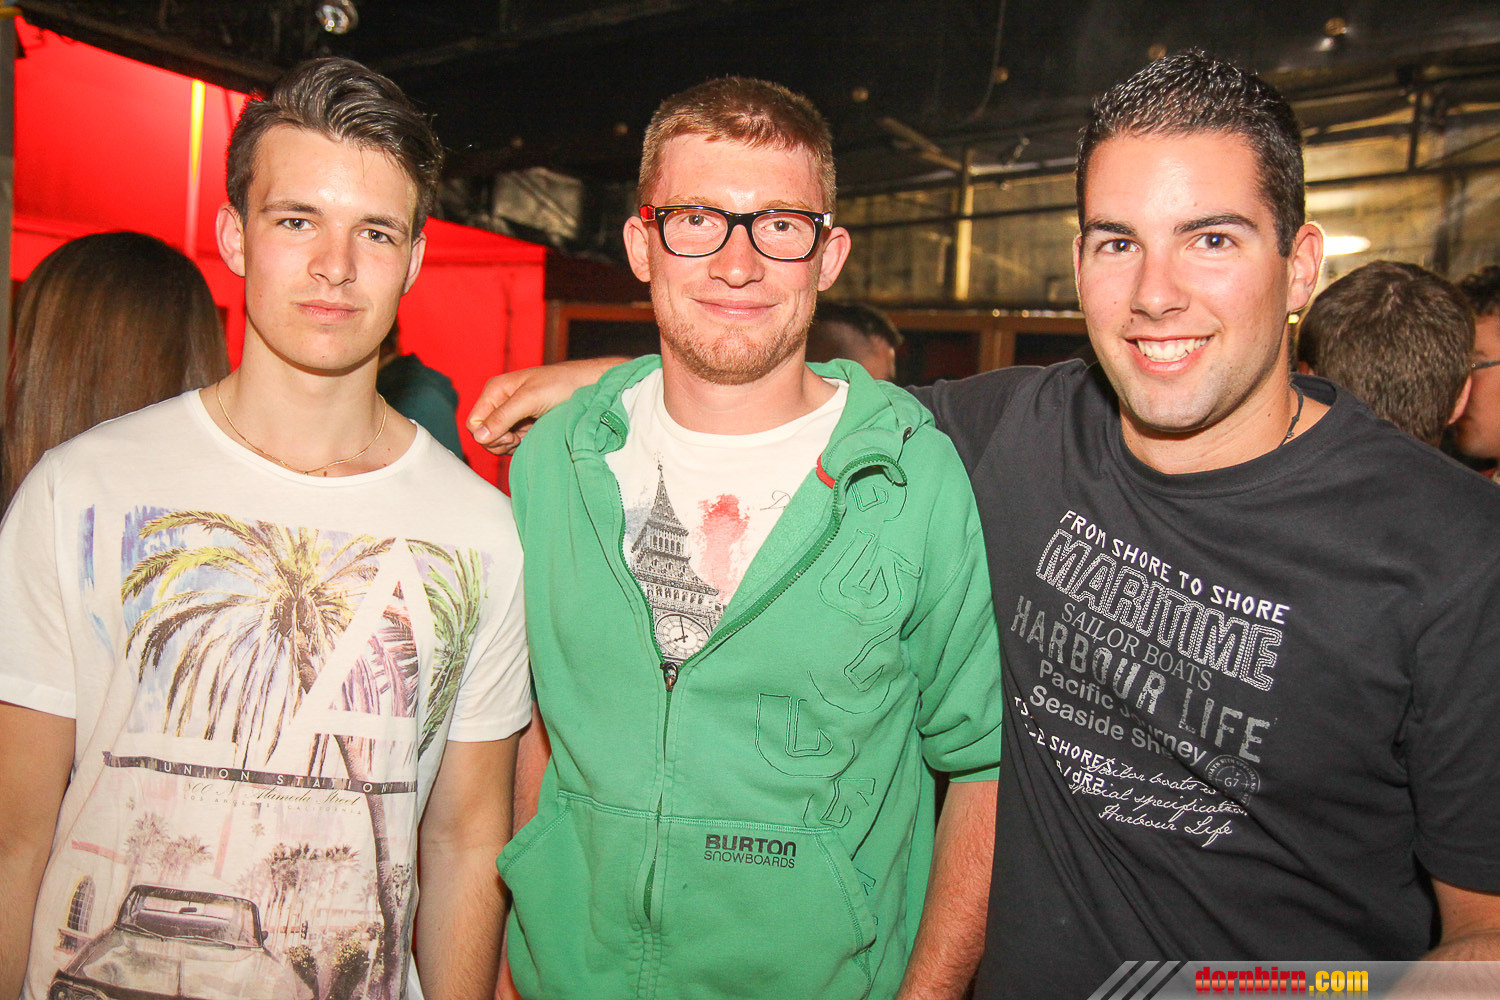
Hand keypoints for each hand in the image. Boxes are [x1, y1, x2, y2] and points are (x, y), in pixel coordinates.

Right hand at [465, 358, 622, 454]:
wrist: (588, 387)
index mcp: (495, 391)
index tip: (510, 435)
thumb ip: (503, 416)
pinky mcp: (525, 426)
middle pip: (484, 435)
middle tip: (521, 437)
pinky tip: (536, 436)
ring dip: (512, 444)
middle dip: (500, 441)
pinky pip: (513, 444)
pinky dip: (522, 445)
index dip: (488, 435)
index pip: (474, 423)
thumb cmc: (561, 385)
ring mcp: (513, 416)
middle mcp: (500, 403)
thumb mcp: (530, 399)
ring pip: (498, 442)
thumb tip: (479, 437)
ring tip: (532, 434)